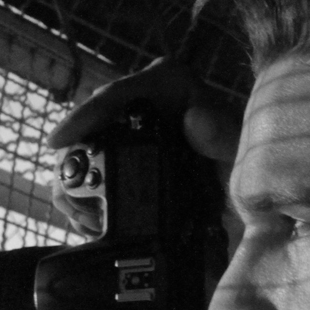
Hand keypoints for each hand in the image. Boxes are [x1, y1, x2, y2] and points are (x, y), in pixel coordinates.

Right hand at [48, 57, 240, 236]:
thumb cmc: (248, 170)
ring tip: (85, 221)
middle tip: (74, 203)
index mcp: (171, 86)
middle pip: (88, 124)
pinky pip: (90, 172)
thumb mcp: (241, 154)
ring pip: (82, 150)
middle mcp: (143, 103)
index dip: (83, 117)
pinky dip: (85, 199)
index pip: (117, 95)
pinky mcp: (123, 159)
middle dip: (73, 163)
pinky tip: (89, 223)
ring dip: (75, 186)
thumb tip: (192, 117)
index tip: (59, 142)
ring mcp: (129, 132)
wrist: (250, 201)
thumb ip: (223, 135)